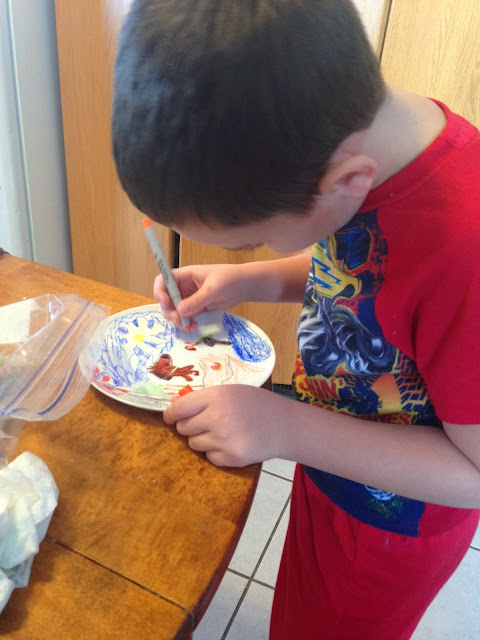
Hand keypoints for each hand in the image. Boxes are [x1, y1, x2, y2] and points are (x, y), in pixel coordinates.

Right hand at [154, 264, 248, 328]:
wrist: (245, 286)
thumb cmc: (229, 279)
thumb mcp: (213, 289)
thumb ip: (197, 300)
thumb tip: (180, 311)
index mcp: (185, 275)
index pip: (163, 281)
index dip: (160, 291)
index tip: (166, 303)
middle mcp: (183, 286)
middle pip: (166, 299)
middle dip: (169, 311)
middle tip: (179, 321)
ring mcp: (190, 298)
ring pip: (175, 310)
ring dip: (177, 320)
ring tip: (188, 326)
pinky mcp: (197, 308)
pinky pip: (186, 317)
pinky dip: (186, 323)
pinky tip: (194, 327)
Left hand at [163, 385, 293, 466]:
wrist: (284, 425)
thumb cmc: (256, 404)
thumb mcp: (231, 391)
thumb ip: (205, 399)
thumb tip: (176, 408)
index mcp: (216, 397)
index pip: (179, 408)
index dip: (170, 414)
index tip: (169, 417)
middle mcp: (217, 418)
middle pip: (184, 428)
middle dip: (189, 426)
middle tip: (204, 423)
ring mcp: (224, 440)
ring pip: (194, 444)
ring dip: (202, 439)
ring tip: (221, 432)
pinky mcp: (231, 458)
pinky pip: (209, 457)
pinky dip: (216, 452)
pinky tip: (231, 443)